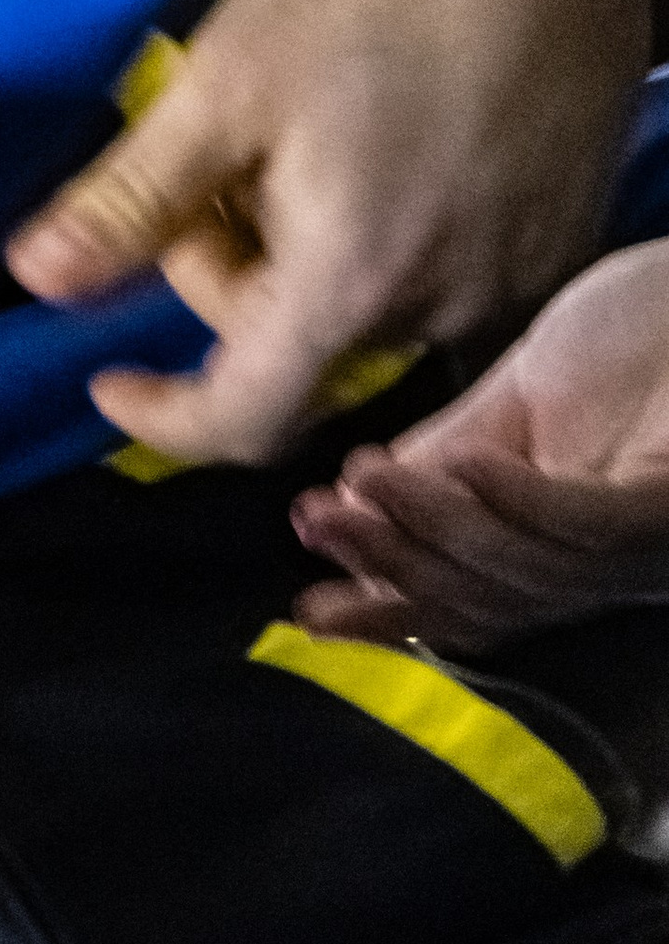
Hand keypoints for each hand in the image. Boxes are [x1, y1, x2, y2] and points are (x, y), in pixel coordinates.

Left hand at [4, 0, 642, 464]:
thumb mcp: (218, 89)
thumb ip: (128, 200)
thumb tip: (37, 278)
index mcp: (351, 289)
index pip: (242, 419)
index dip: (163, 419)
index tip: (110, 382)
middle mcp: (448, 306)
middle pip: (300, 347)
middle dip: (229, 277)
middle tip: (214, 166)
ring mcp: (518, 270)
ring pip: (373, 306)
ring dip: (310, 254)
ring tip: (300, 137)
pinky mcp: (558, 227)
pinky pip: (449, 273)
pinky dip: (389, 235)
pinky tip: (377, 138)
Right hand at [293, 238, 668, 648]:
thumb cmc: (646, 330)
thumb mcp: (527, 389)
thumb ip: (451, 446)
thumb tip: (357, 494)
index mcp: (566, 541)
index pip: (470, 601)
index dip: (392, 613)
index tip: (308, 610)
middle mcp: (610, 563)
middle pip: (492, 600)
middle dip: (397, 568)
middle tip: (317, 524)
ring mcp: (648, 538)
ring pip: (527, 568)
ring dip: (434, 531)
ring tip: (360, 484)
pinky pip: (590, 523)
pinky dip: (520, 505)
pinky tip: (465, 469)